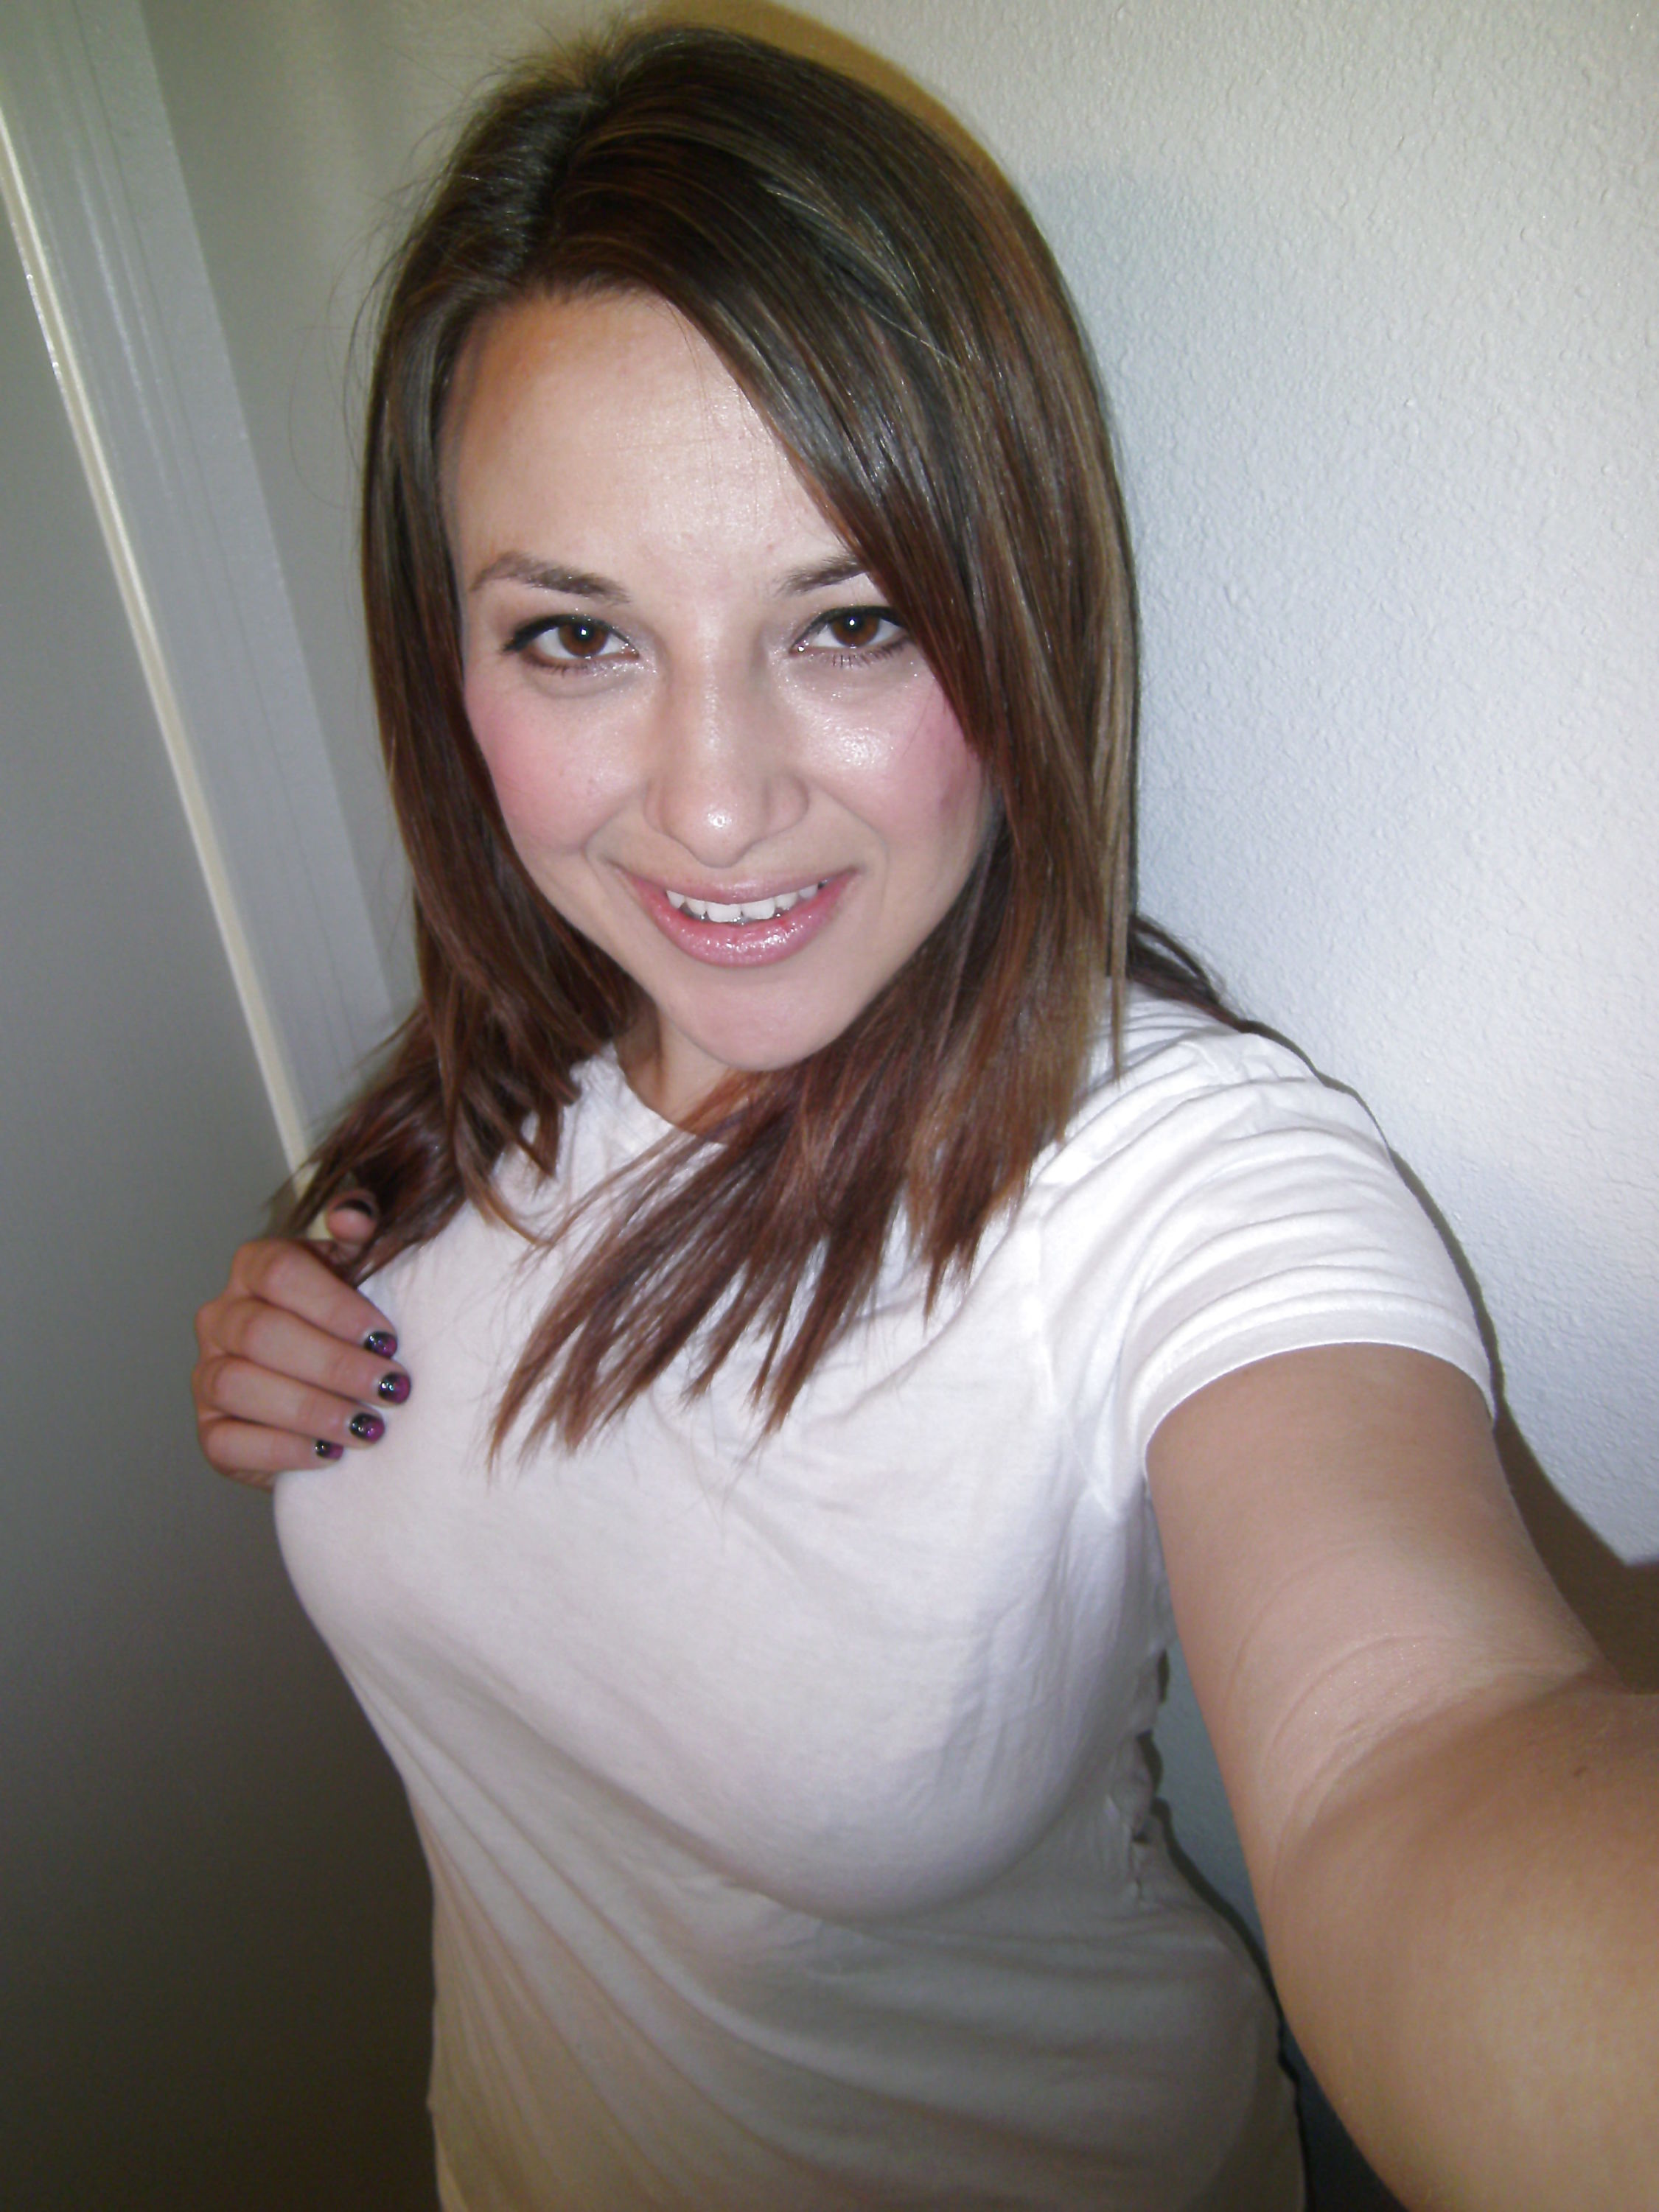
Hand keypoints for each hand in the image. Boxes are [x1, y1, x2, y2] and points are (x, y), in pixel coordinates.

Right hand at [193, 1199, 410, 1489]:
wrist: (339, 1388)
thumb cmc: (353, 1322)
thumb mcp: (365, 1270)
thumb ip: (364, 1233)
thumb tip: (353, 1216)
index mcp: (255, 1266)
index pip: (280, 1273)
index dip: (334, 1307)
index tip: (386, 1337)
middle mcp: (221, 1317)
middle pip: (262, 1333)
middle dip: (334, 1365)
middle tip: (390, 1388)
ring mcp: (208, 1375)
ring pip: (240, 1386)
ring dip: (312, 1410)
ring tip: (368, 1427)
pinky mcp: (211, 1432)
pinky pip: (229, 1443)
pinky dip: (283, 1451)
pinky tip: (331, 1454)